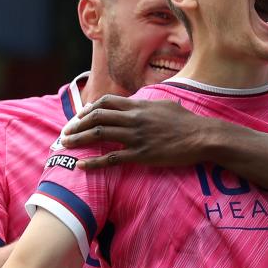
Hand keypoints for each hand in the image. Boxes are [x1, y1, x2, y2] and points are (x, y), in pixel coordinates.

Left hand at [57, 96, 217, 168]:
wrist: (202, 137)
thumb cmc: (188, 123)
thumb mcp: (167, 105)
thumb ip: (150, 104)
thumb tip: (143, 102)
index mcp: (138, 105)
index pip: (105, 102)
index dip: (88, 109)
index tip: (79, 117)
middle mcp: (134, 118)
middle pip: (97, 117)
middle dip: (77, 124)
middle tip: (65, 132)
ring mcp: (136, 136)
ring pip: (99, 135)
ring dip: (79, 139)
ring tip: (65, 145)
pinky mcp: (141, 154)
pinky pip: (112, 158)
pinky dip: (94, 162)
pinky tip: (81, 165)